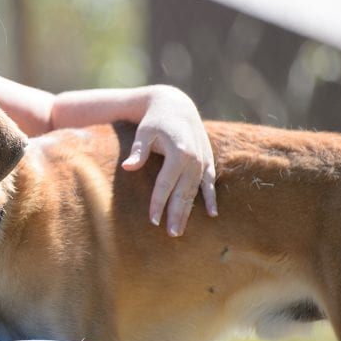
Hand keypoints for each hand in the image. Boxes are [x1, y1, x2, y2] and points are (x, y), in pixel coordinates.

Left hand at [120, 86, 216, 235]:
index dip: (159, 203)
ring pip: (196, 191)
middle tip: (172, 234)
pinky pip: (210, 183)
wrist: (175, 105)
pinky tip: (212, 214)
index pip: (166, 185)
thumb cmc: (154, 120)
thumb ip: (138, 151)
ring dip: (190, 211)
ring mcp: (203, 161)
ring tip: (181, 230)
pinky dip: (211, 198)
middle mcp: (194, 159)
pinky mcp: (207, 160)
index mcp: (179, 153)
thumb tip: (128, 167)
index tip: (152, 221)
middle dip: (176, 214)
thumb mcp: (144, 132)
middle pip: (183, 192)